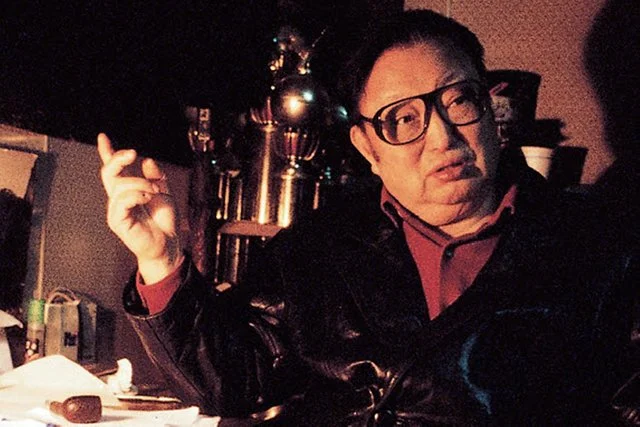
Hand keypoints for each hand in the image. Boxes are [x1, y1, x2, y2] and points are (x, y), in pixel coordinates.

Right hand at [97, 133, 183, 282]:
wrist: (168, 243)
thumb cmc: (164, 221)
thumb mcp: (164, 192)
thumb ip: (155, 176)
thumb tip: (146, 160)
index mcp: (128, 190)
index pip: (114, 169)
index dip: (108, 153)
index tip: (103, 137)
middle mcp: (119, 198)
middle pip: (109, 172)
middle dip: (118, 158)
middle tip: (133, 153)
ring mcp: (116, 209)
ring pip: (120, 185)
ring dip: (140, 183)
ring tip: (153, 191)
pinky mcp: (117, 220)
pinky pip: (122, 200)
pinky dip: (137, 195)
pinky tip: (147, 198)